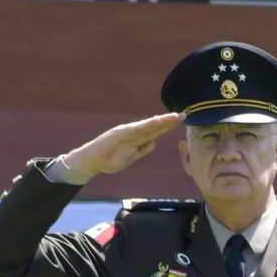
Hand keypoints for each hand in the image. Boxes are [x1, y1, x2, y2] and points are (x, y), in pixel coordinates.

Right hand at [57, 112, 185, 181]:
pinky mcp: (120, 133)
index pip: (157, 131)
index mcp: (138, 139)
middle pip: (156, 127)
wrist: (93, 161)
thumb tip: (154, 142)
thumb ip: (143, 150)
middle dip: (170, 122)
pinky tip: (157, 121)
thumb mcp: (132, 157)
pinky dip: (146, 124)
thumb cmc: (111, 159)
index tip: (181, 121)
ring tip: (174, 116)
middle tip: (184, 114)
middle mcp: (134, 133)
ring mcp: (127, 132)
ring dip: (161, 121)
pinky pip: (136, 128)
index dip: (169, 127)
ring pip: (148, 126)